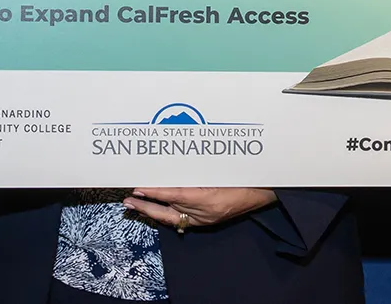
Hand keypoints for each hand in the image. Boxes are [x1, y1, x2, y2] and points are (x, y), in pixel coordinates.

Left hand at [121, 187, 276, 229]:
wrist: (261, 192)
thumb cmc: (242, 177)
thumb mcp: (217, 171)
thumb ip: (194, 174)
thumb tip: (167, 174)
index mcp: (207, 197)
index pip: (174, 194)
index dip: (154, 192)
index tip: (137, 188)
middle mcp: (204, 212)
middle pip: (168, 212)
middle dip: (146, 207)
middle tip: (128, 201)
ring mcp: (205, 218)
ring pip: (172, 217)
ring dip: (154, 211)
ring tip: (136, 204)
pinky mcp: (207, 220)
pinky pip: (182, 218)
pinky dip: (168, 213)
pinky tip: (158, 209)